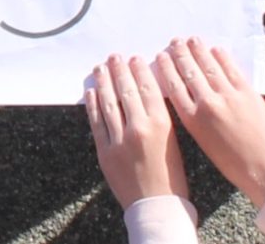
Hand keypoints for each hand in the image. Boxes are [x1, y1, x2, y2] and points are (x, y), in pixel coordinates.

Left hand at [86, 54, 187, 208]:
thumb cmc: (172, 176)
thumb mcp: (173, 141)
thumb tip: (147, 93)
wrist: (157, 207)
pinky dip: (93, 104)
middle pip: (126, 91)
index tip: (134, 58)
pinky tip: (91, 92)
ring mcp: (119, 140)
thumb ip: (159, 117)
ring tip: (100, 68)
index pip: (148, 88)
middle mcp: (139, 128)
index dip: (139, 70)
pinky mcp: (104, 151)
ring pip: (108, 103)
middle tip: (114, 57)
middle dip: (119, 70)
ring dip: (103, 82)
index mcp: (161, 125)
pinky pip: (96, 122)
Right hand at [156, 38, 264, 206]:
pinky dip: (222, 57)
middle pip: (189, 72)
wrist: (264, 168)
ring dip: (198, 50)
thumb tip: (187, 95)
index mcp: (192, 119)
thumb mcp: (202, 140)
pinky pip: (231, 69)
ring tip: (192, 39)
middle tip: (175, 42)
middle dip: (180, 54)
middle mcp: (207, 104)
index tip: (161, 56)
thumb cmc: (231, 162)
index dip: (166, 68)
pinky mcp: (247, 93)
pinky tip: (215, 49)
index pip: (173, 85)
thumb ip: (192, 116)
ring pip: (208, 66)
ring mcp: (228, 96)